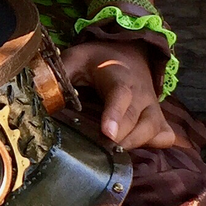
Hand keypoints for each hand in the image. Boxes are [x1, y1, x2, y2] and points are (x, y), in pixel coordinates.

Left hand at [56, 38, 175, 151]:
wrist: (129, 53)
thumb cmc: (98, 61)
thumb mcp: (76, 58)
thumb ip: (60, 73)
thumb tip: (40, 92)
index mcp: (119, 76)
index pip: (121, 95)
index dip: (115, 114)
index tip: (107, 133)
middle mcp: (141, 93)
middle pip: (137, 119)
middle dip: (121, 137)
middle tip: (102, 149)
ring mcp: (153, 107)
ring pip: (153, 130)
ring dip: (136, 143)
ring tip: (113, 152)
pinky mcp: (159, 118)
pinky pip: (165, 136)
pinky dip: (156, 145)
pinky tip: (137, 147)